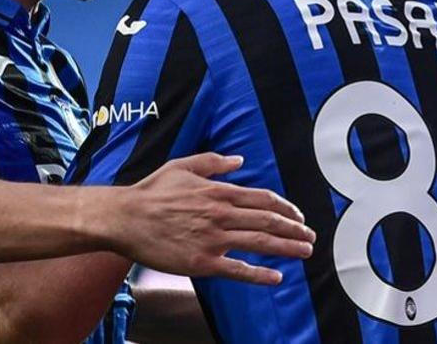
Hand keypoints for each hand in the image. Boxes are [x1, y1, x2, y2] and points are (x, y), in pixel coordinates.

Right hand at [114, 153, 314, 284]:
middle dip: (295, 230)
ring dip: (288, 248)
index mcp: (217, 191)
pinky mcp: (203, 262)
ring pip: (261, 244)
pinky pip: (238, 270)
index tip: (297, 216)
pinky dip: (260, 274)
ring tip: (305, 252)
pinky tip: (276, 277)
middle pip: (269, 222)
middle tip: (310, 237)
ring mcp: (213, 239)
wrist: (125, 218)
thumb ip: (213, 163)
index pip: (263, 199)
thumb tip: (239, 160)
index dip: (286, 208)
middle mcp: (220, 214)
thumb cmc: (151, 192)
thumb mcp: (181, 166)